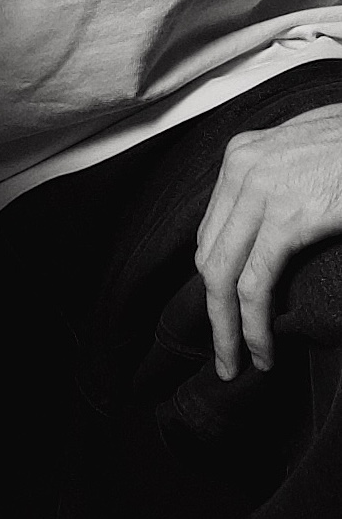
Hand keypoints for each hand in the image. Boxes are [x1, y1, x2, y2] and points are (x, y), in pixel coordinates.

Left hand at [197, 104, 341, 378]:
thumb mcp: (310, 159)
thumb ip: (285, 187)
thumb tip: (272, 236)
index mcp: (242, 155)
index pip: (211, 230)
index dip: (216, 280)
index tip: (226, 314)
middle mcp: (240, 167)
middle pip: (208, 253)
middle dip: (212, 310)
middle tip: (224, 354)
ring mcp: (260, 189)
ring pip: (221, 274)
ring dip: (226, 328)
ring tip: (234, 363)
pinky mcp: (288, 216)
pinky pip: (255, 281)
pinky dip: (253, 324)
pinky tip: (263, 352)